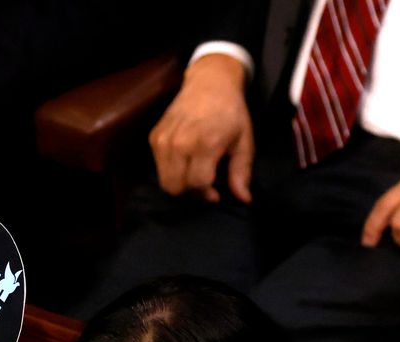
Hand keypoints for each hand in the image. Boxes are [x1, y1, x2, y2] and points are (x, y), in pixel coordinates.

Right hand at [149, 53, 254, 203]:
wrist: (209, 83)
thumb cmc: (231, 113)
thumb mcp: (244, 142)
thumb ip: (241, 172)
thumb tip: (243, 200)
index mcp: (204, 144)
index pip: (197, 184)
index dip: (207, 194)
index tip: (216, 193)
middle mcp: (179, 142)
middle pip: (176, 187)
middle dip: (192, 192)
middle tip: (205, 184)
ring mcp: (164, 139)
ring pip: (164, 181)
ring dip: (180, 183)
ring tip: (196, 172)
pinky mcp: (155, 136)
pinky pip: (159, 167)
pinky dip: (171, 170)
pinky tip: (186, 160)